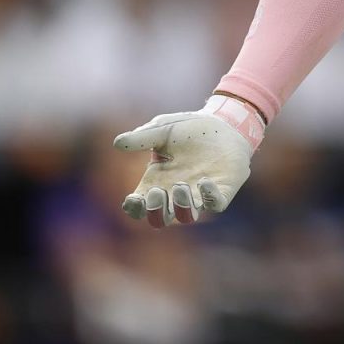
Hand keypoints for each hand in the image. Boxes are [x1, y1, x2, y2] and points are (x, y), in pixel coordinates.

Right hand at [113, 95, 265, 227]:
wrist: (225, 124)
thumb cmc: (190, 128)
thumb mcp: (164, 129)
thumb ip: (143, 137)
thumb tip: (117, 143)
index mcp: (157, 181)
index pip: (140, 207)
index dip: (134, 209)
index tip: (133, 198)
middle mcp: (176, 193)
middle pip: (160, 219)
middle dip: (156, 211)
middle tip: (159, 191)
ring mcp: (200, 194)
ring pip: (188, 217)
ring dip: (182, 208)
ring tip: (181, 186)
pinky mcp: (222, 190)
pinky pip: (216, 204)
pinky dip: (210, 198)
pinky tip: (206, 181)